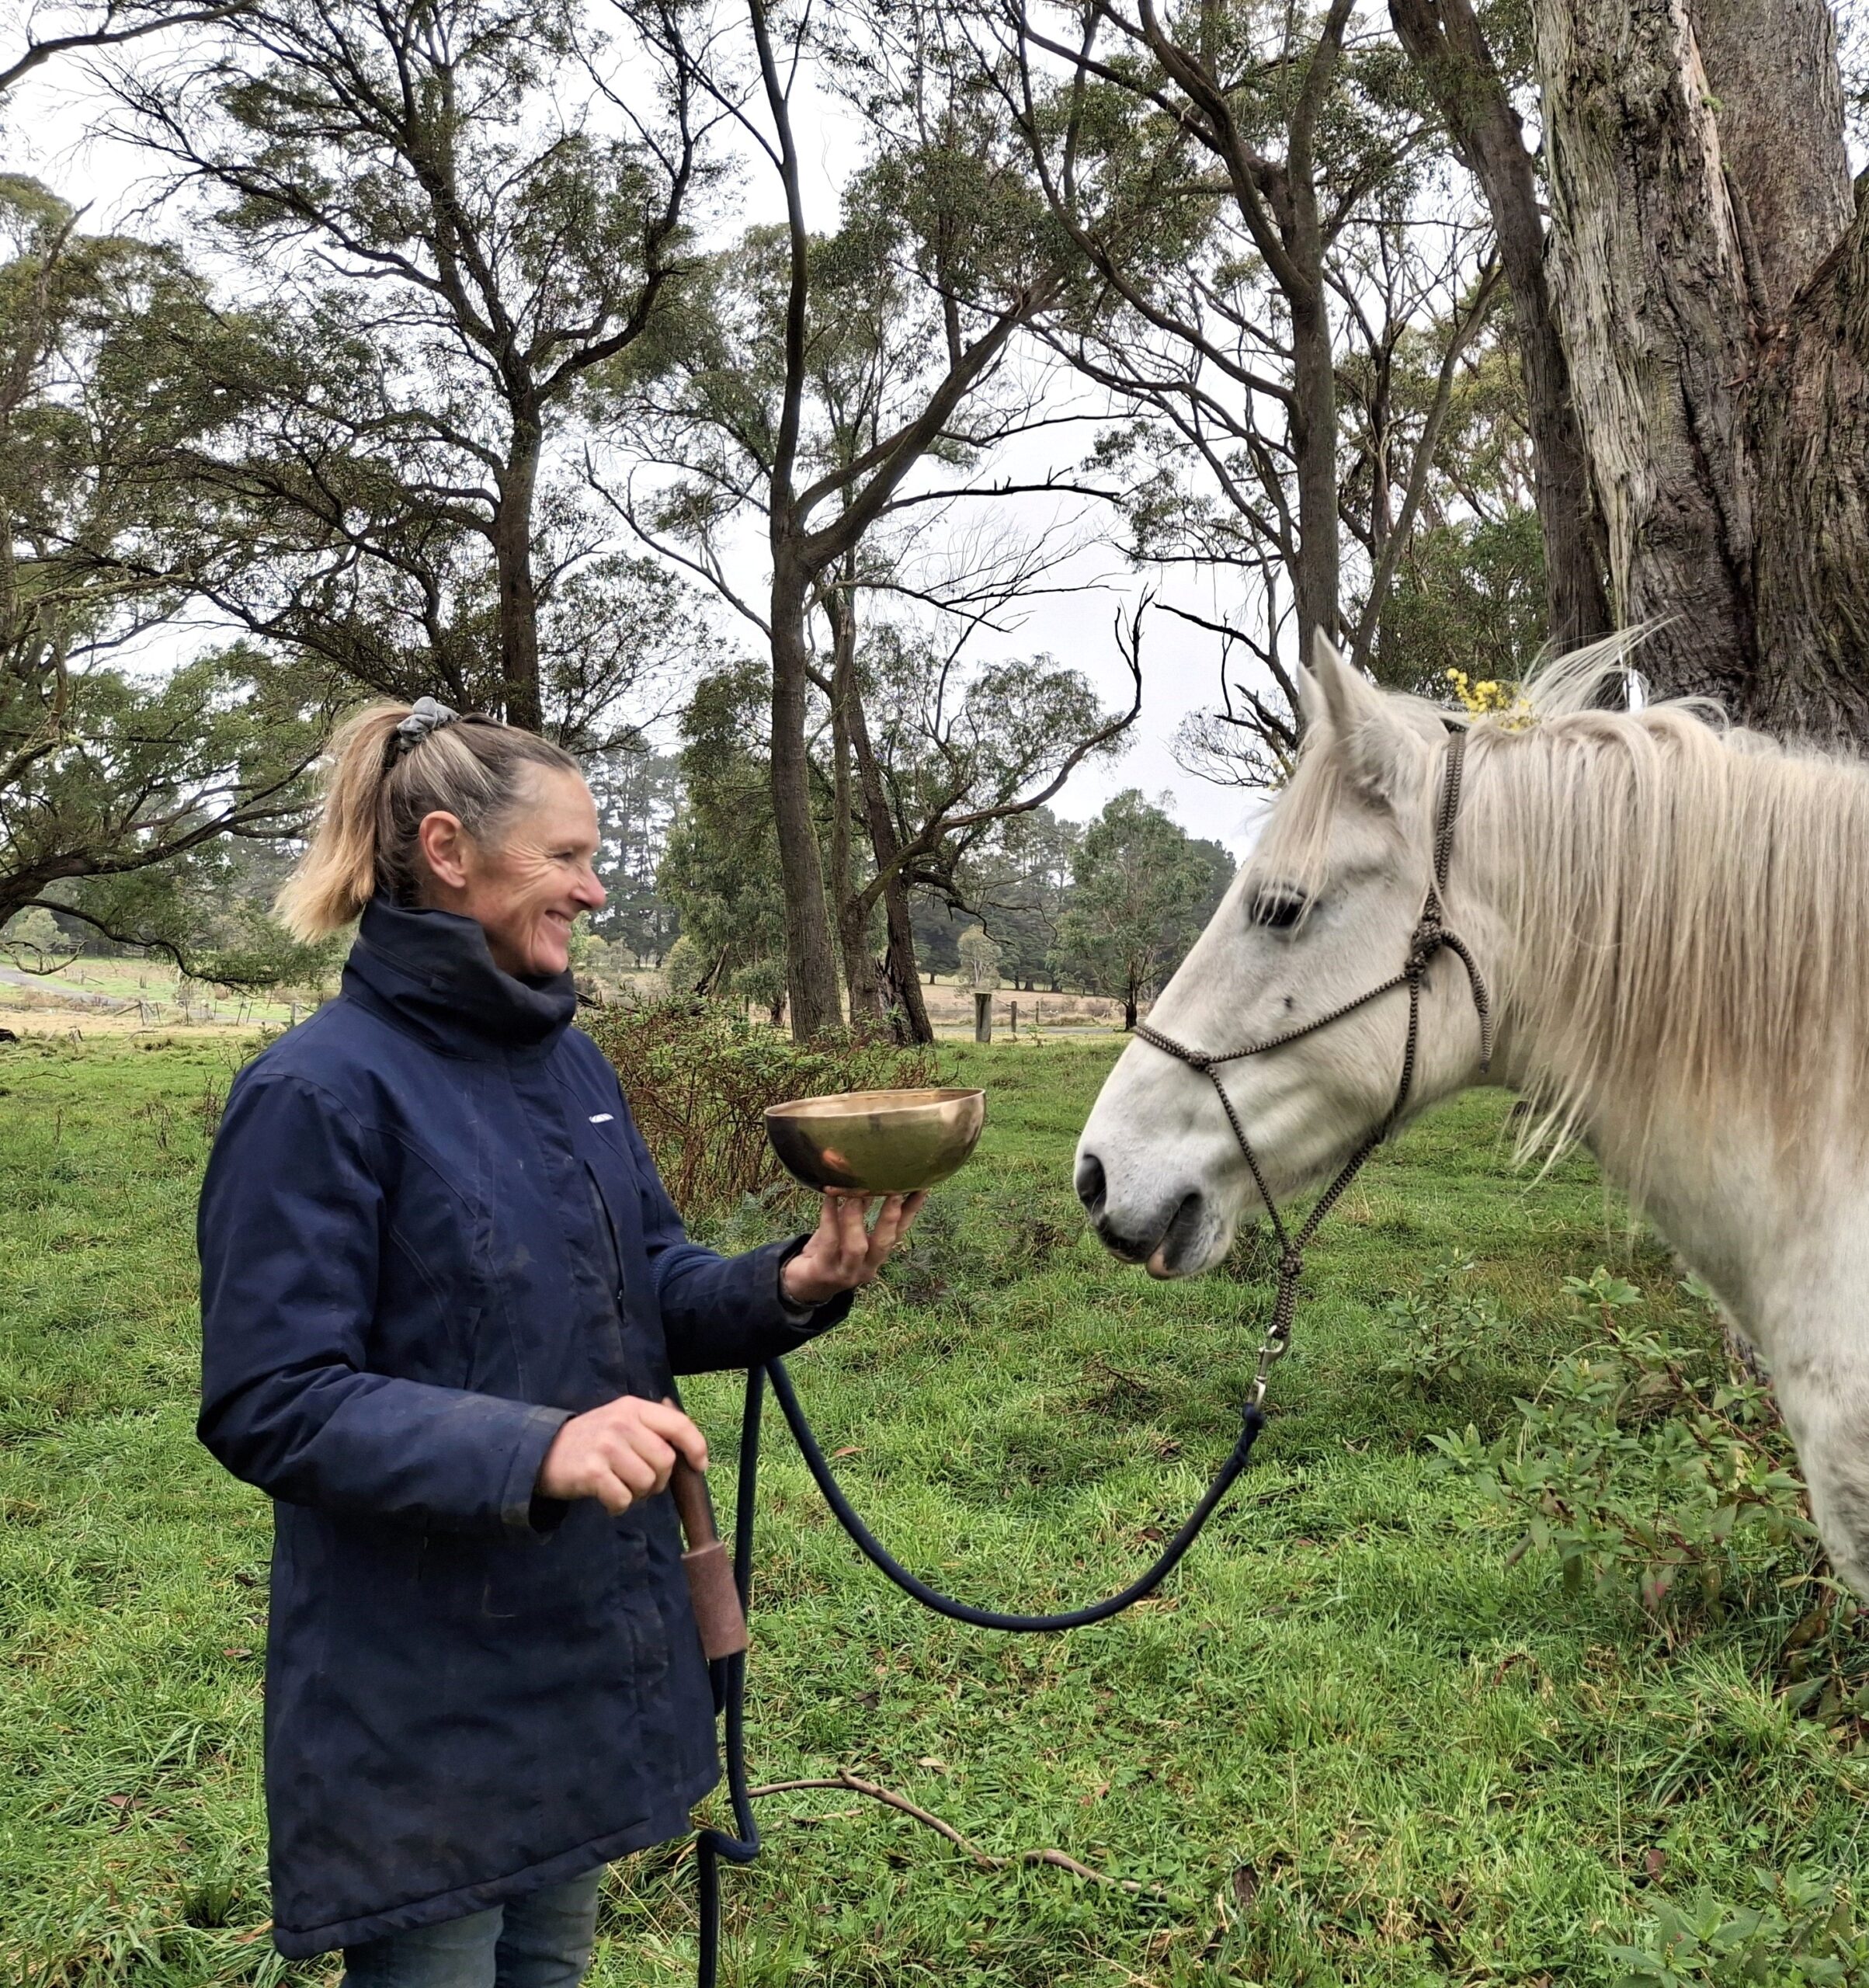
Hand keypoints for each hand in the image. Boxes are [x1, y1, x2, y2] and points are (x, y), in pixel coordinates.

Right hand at [536, 1395, 707, 1514]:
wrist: (542, 1452)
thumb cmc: (592, 1441)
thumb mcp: (621, 1422)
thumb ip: (651, 1429)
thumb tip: (690, 1450)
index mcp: (634, 1407)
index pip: (679, 1425)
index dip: (696, 1447)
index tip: (700, 1466)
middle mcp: (622, 1422)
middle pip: (665, 1461)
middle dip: (659, 1480)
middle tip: (640, 1483)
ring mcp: (606, 1446)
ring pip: (647, 1482)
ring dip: (637, 1495)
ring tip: (620, 1488)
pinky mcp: (592, 1471)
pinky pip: (623, 1498)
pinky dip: (618, 1506)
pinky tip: (607, 1499)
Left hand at [780, 1191, 925, 1306]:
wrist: (801, 1285)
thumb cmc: (827, 1252)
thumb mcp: (847, 1231)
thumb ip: (861, 1210)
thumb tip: (872, 1179)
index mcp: (877, 1255)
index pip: (900, 1232)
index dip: (911, 1211)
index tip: (922, 1187)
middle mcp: (867, 1267)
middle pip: (885, 1243)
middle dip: (891, 1217)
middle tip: (895, 1191)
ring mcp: (845, 1272)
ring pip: (856, 1246)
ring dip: (856, 1218)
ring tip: (854, 1194)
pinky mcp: (823, 1271)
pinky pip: (829, 1242)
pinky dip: (829, 1218)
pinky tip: (829, 1199)